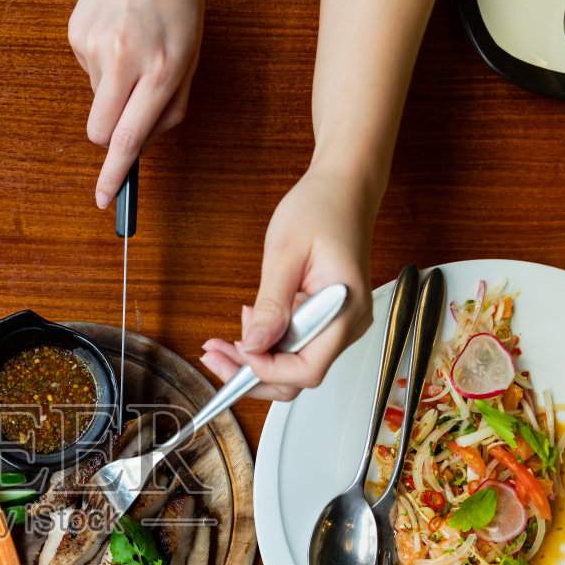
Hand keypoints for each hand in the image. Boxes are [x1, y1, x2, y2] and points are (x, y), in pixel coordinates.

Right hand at [68, 0, 202, 208]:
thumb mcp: (191, 54)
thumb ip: (171, 105)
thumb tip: (140, 144)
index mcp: (161, 67)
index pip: (129, 138)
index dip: (116, 176)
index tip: (105, 200)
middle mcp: (125, 59)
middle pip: (100, 132)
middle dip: (110, 138)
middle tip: (127, 114)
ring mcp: (95, 47)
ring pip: (96, 101)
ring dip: (113, 89)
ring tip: (133, 49)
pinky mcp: (76, 35)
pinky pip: (88, 72)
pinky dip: (104, 64)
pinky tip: (118, 34)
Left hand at [201, 165, 377, 401]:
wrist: (344, 189)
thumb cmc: (321, 208)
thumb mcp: (285, 254)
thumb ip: (271, 305)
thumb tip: (253, 346)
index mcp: (344, 309)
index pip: (307, 368)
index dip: (267, 370)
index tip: (236, 354)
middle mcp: (349, 323)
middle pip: (299, 375)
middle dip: (254, 372)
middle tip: (215, 356)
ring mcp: (341, 323)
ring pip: (295, 364)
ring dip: (257, 358)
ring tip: (223, 339)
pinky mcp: (329, 319)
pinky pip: (298, 345)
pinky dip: (269, 343)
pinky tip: (249, 324)